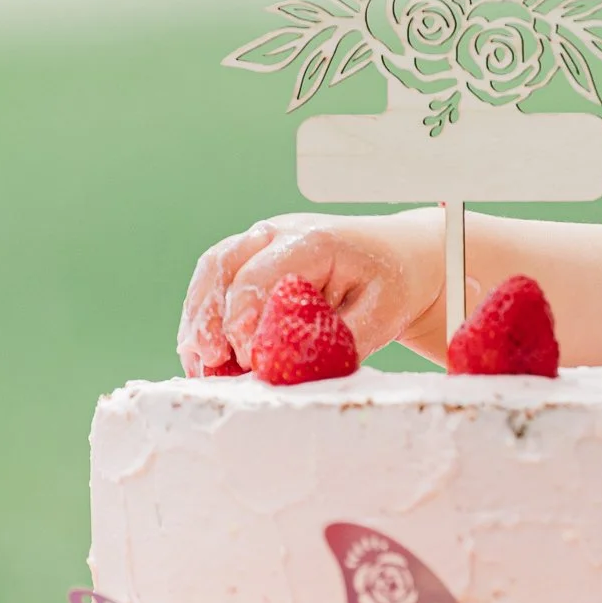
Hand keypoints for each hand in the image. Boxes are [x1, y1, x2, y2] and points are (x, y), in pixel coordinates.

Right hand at [177, 209, 443, 375]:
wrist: (403, 259)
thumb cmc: (392, 285)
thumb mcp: (379, 317)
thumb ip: (334, 343)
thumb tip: (286, 371)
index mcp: (312, 240)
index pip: (257, 275)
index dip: (244, 321)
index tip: (250, 361)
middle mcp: (280, 231)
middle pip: (222, 264)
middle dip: (208, 317)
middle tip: (209, 362)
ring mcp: (263, 240)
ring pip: (212, 269)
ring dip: (199, 317)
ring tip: (198, 363)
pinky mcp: (256, 256)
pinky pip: (218, 279)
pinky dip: (206, 315)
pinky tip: (205, 353)